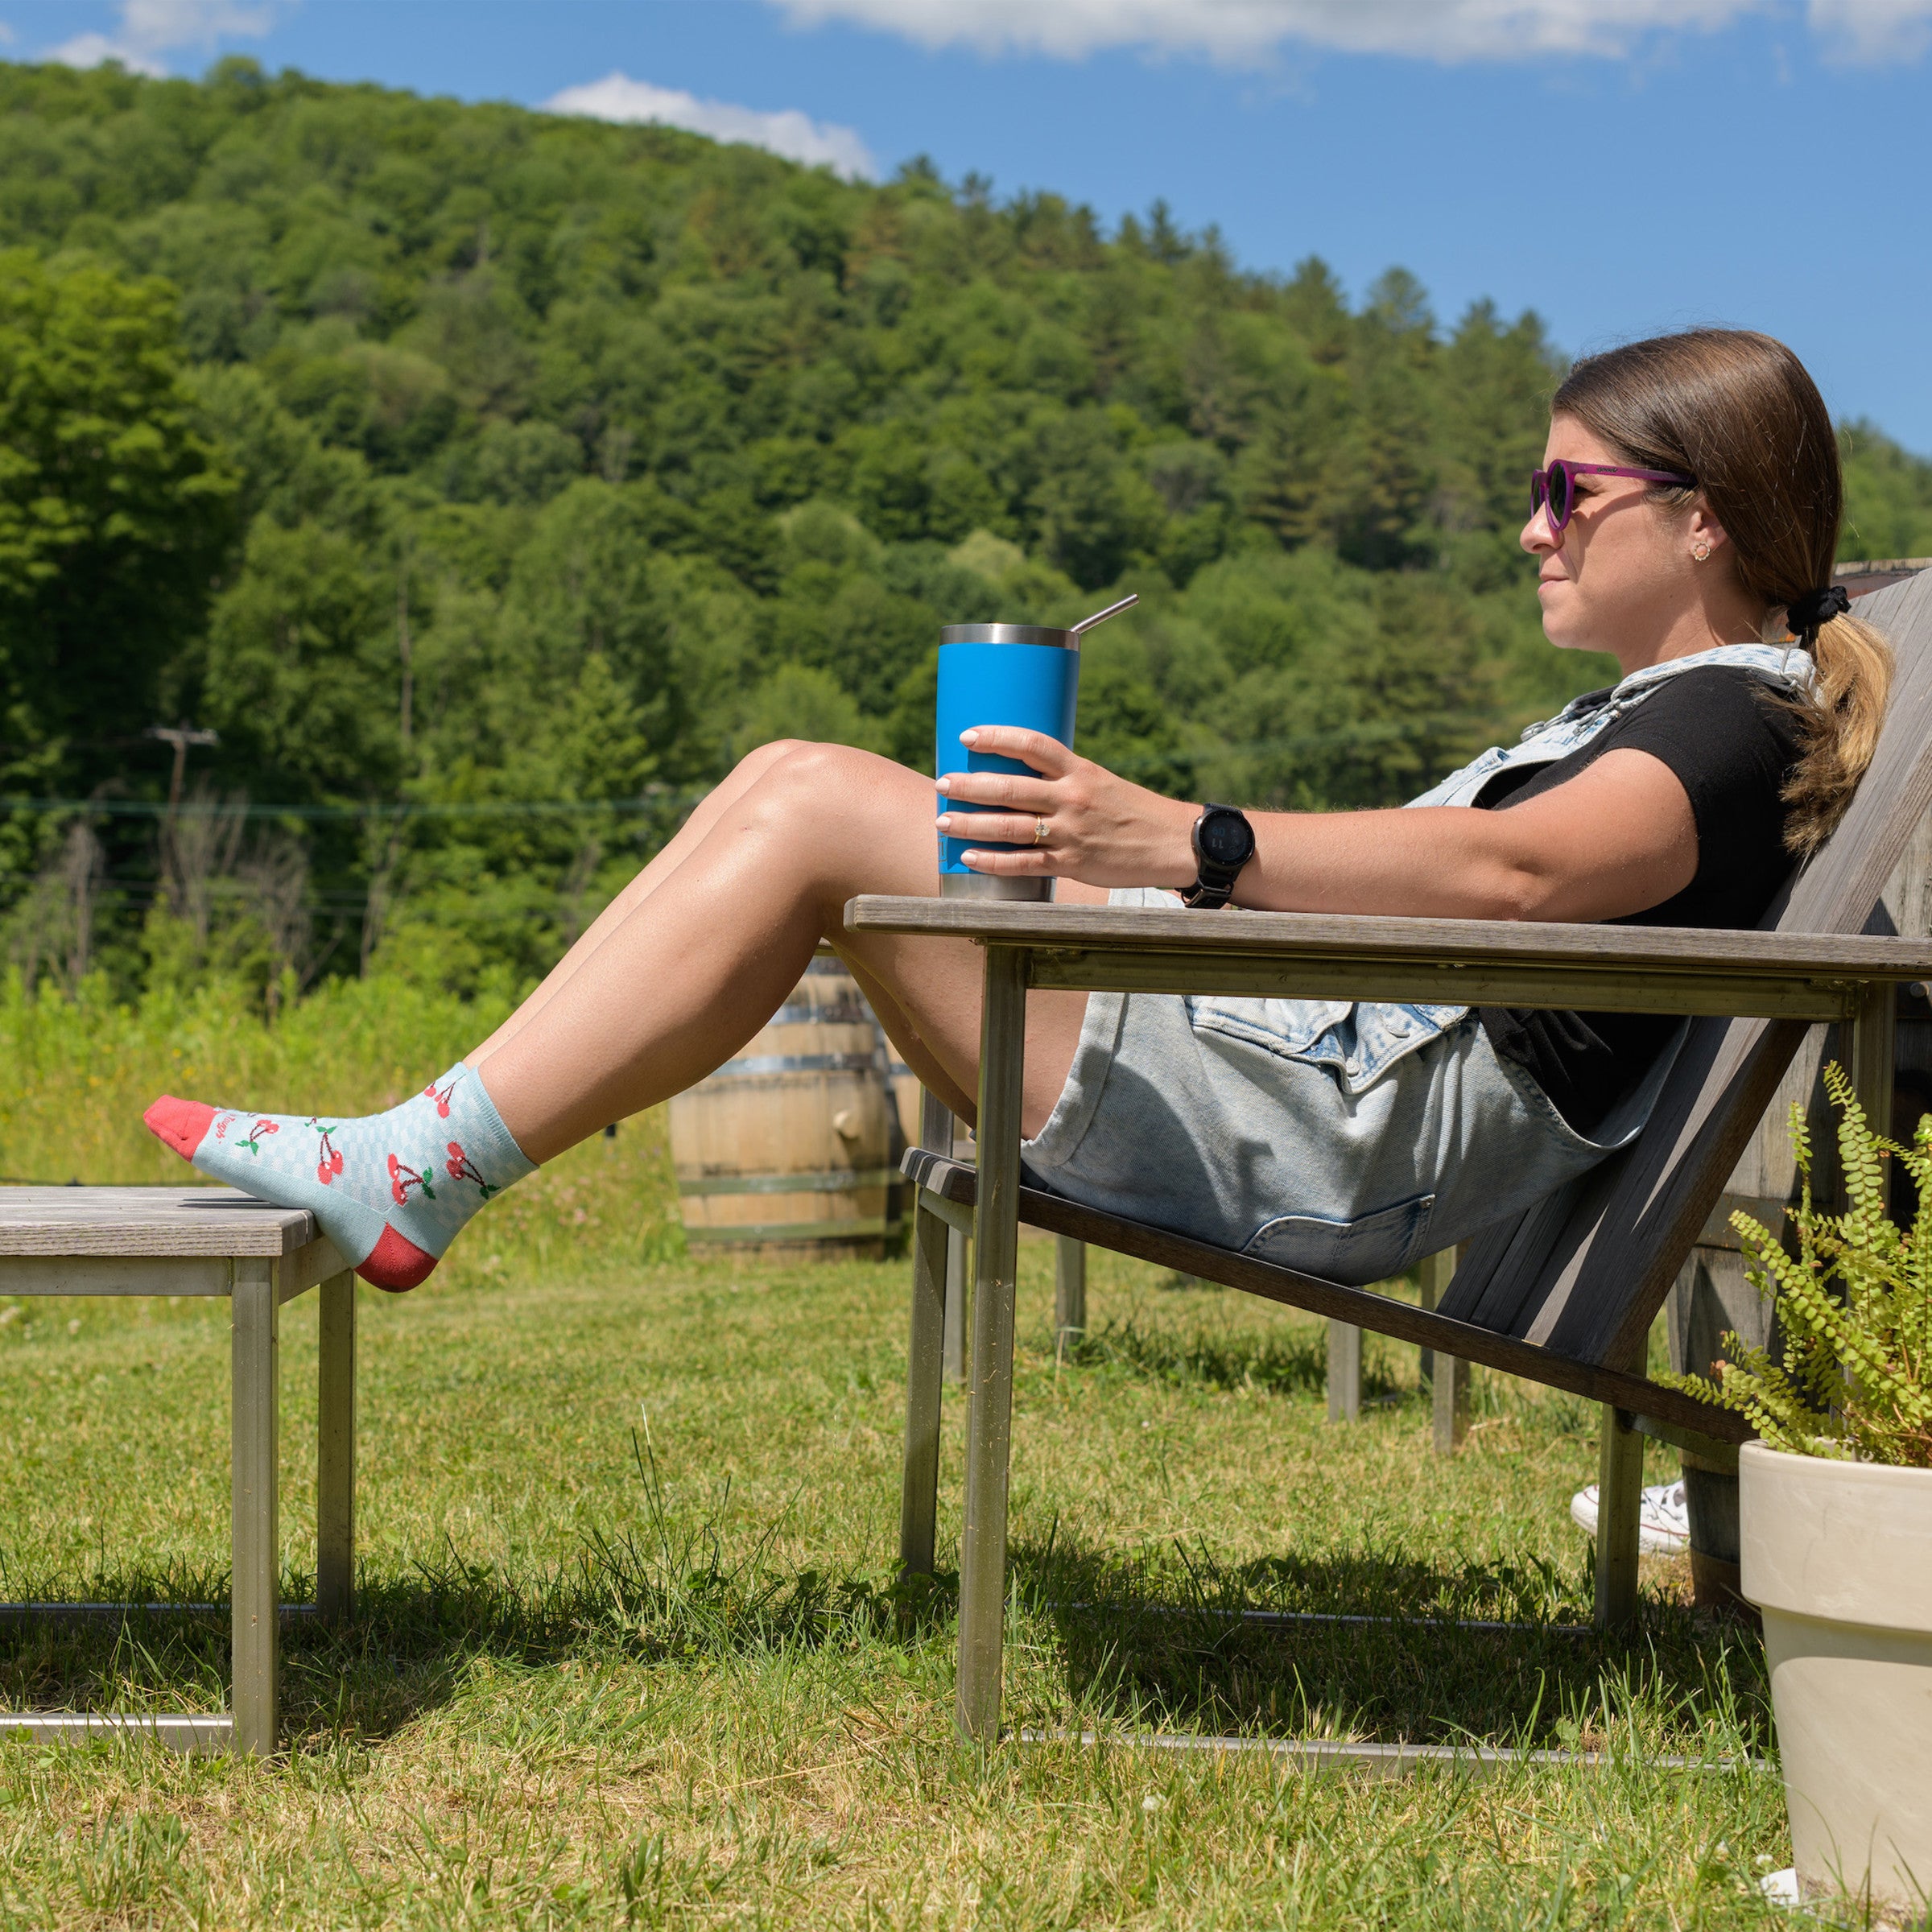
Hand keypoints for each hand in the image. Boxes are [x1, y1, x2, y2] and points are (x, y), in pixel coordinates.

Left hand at [934, 726, 1198, 887]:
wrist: (1174, 844)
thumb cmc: (1134, 811)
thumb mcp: (1102, 781)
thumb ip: (1064, 779)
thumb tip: (1019, 774)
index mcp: (1081, 770)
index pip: (1033, 745)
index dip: (998, 737)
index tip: (968, 735)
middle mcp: (1073, 798)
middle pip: (1011, 788)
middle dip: (969, 785)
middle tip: (942, 782)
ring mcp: (1071, 832)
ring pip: (1009, 827)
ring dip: (970, 824)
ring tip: (943, 821)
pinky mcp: (1072, 863)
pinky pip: (1024, 863)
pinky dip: (993, 862)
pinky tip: (969, 857)